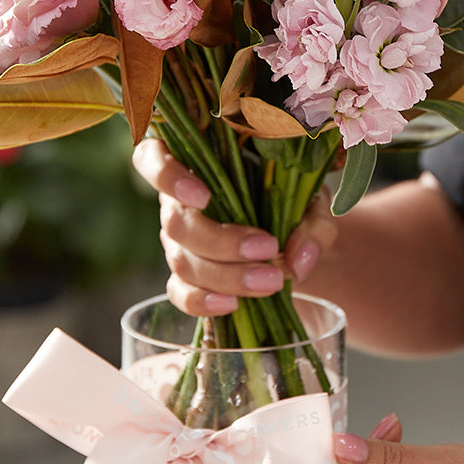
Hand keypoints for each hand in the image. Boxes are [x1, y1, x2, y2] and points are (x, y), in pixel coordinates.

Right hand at [132, 138, 336, 315]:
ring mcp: (178, 242)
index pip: (152, 158)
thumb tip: (298, 260)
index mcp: (197, 164)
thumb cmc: (294, 201)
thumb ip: (311, 224)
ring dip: (226, 275)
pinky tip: (233, 305)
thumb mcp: (311, 202)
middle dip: (222, 242)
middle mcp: (178, 202)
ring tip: (271, 281)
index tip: (203, 196)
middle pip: (177, 223)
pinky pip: (179, 293)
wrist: (295, 236)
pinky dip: (203, 302)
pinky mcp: (185, 276)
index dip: (165, 176)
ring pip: (182, 261)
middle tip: (269, 249)